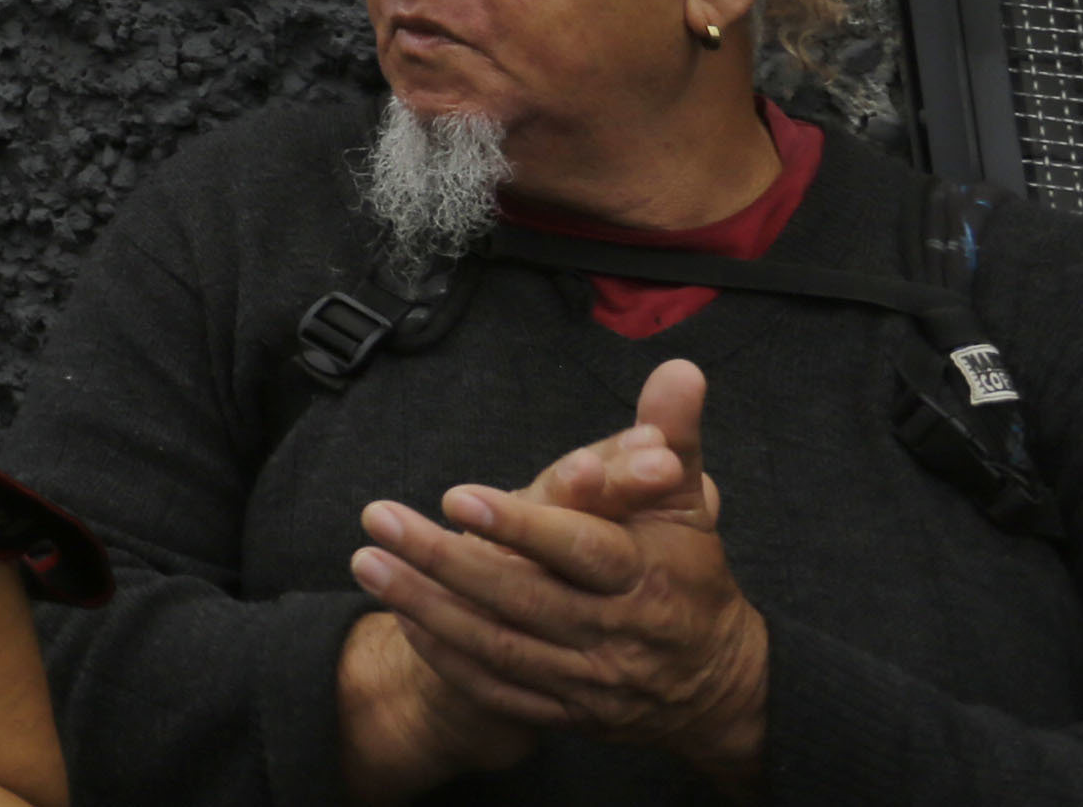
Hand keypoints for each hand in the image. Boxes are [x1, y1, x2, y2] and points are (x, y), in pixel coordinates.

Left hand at [351, 363, 771, 779]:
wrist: (714, 682)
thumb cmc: (687, 571)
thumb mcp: (685, 499)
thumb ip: (672, 433)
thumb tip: (679, 367)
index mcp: (647, 576)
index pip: (582, 550)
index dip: (521, 526)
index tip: (456, 497)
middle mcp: (616, 634)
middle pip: (523, 600)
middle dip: (444, 560)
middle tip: (377, 517)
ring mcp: (589, 681)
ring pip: (499, 648)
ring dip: (427, 607)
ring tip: (368, 562)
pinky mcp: (567, 713)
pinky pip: (499, 691)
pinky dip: (448, 657)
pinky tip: (402, 619)